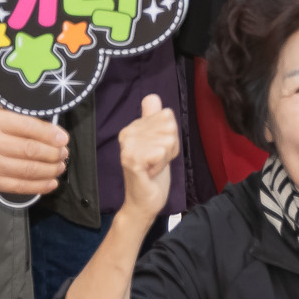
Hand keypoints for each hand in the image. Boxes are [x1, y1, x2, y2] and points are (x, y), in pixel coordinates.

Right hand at [0, 97, 69, 194]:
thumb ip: (19, 108)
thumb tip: (51, 116)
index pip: (28, 127)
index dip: (50, 134)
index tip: (64, 138)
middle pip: (30, 150)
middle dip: (53, 153)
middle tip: (64, 152)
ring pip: (28, 169)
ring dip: (50, 170)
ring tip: (61, 166)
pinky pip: (19, 186)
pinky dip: (39, 186)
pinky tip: (52, 182)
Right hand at [117, 93, 179, 223]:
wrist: (144, 202)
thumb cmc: (153, 173)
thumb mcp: (158, 142)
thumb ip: (154, 119)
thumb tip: (152, 96)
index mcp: (133, 127)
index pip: (167, 114)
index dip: (171, 135)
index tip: (159, 150)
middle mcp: (127, 133)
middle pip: (169, 126)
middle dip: (170, 147)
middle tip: (156, 161)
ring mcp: (128, 146)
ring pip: (167, 139)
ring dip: (166, 158)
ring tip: (153, 167)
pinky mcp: (132, 159)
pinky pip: (161, 152)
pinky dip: (162, 165)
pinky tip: (151, 172)